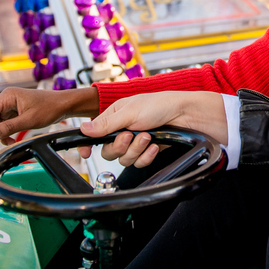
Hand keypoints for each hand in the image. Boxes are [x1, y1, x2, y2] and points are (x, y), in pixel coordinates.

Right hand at [0, 86, 98, 157]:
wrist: (63, 105)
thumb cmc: (49, 108)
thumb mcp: (29, 120)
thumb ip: (8, 128)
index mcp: (7, 96)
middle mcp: (5, 99)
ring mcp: (8, 106)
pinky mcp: (13, 112)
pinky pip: (2, 125)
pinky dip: (3, 136)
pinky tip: (9, 144)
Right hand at [77, 91, 227, 168]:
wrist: (185, 116)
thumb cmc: (159, 105)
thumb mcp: (129, 112)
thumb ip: (106, 124)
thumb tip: (83, 129)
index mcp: (115, 116)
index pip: (94, 134)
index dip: (88, 144)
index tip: (85, 153)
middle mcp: (123, 130)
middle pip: (109, 151)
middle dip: (120, 146)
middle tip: (130, 135)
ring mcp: (135, 142)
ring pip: (124, 159)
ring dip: (136, 149)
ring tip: (148, 136)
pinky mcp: (147, 151)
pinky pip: (139, 163)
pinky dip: (146, 156)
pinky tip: (154, 146)